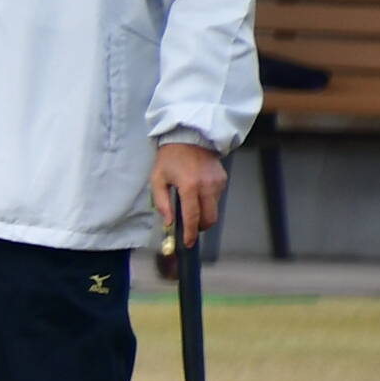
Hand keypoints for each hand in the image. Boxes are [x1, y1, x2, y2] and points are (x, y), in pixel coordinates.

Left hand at [150, 140, 227, 257]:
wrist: (190, 137)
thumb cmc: (169, 158)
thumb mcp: (157, 179)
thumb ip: (162, 203)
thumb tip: (169, 222)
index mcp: (189, 186)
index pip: (192, 217)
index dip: (191, 233)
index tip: (188, 243)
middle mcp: (207, 186)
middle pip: (210, 218)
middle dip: (201, 228)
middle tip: (189, 229)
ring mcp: (217, 183)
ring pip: (214, 209)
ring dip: (203, 214)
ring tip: (190, 206)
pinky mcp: (223, 180)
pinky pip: (216, 198)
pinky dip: (207, 202)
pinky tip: (197, 193)